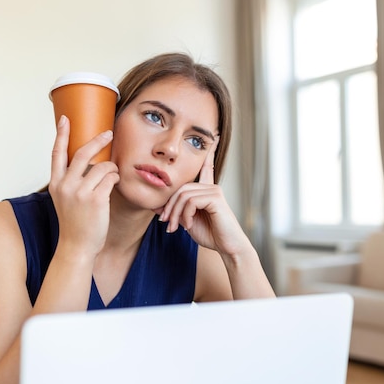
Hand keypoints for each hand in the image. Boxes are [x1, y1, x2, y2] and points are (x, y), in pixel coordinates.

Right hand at [49, 115, 119, 257]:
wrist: (77, 246)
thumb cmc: (75, 222)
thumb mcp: (65, 199)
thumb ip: (72, 180)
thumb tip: (90, 160)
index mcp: (56, 183)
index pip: (57, 153)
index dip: (61, 134)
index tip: (65, 119)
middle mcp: (66, 185)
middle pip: (83, 153)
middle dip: (98, 140)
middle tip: (109, 133)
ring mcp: (80, 193)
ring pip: (102, 166)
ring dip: (112, 168)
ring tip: (112, 175)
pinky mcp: (96, 199)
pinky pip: (111, 178)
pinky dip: (115, 178)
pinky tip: (114, 183)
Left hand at [156, 140, 250, 255]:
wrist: (227, 247)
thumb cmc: (210, 234)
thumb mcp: (187, 221)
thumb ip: (175, 210)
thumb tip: (156, 205)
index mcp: (207, 190)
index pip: (206, 166)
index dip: (209, 151)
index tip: (215, 136)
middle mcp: (211, 187)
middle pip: (180, 188)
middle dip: (169, 206)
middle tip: (165, 223)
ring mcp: (214, 191)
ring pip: (183, 195)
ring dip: (175, 213)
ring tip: (175, 227)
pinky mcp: (216, 198)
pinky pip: (191, 201)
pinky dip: (185, 215)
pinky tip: (189, 226)